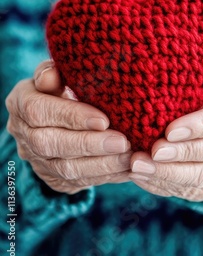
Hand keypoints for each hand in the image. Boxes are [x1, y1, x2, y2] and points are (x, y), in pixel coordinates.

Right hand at [5, 60, 131, 194]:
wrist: (63, 115)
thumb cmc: (66, 86)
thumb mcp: (61, 73)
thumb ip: (55, 73)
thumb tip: (52, 74)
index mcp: (20, 102)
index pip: (39, 111)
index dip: (70, 116)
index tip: (104, 119)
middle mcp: (23, 134)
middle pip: (51, 144)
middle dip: (89, 145)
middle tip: (122, 142)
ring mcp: (37, 160)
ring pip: (65, 169)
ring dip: (100, 165)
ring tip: (128, 157)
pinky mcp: (53, 179)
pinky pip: (79, 182)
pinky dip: (105, 176)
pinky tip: (127, 168)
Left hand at [129, 69, 202, 201]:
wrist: (199, 109)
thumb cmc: (198, 86)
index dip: (200, 125)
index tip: (169, 130)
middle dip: (181, 153)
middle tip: (152, 152)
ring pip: (202, 176)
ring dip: (167, 173)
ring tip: (138, 166)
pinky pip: (189, 190)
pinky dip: (162, 185)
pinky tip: (139, 177)